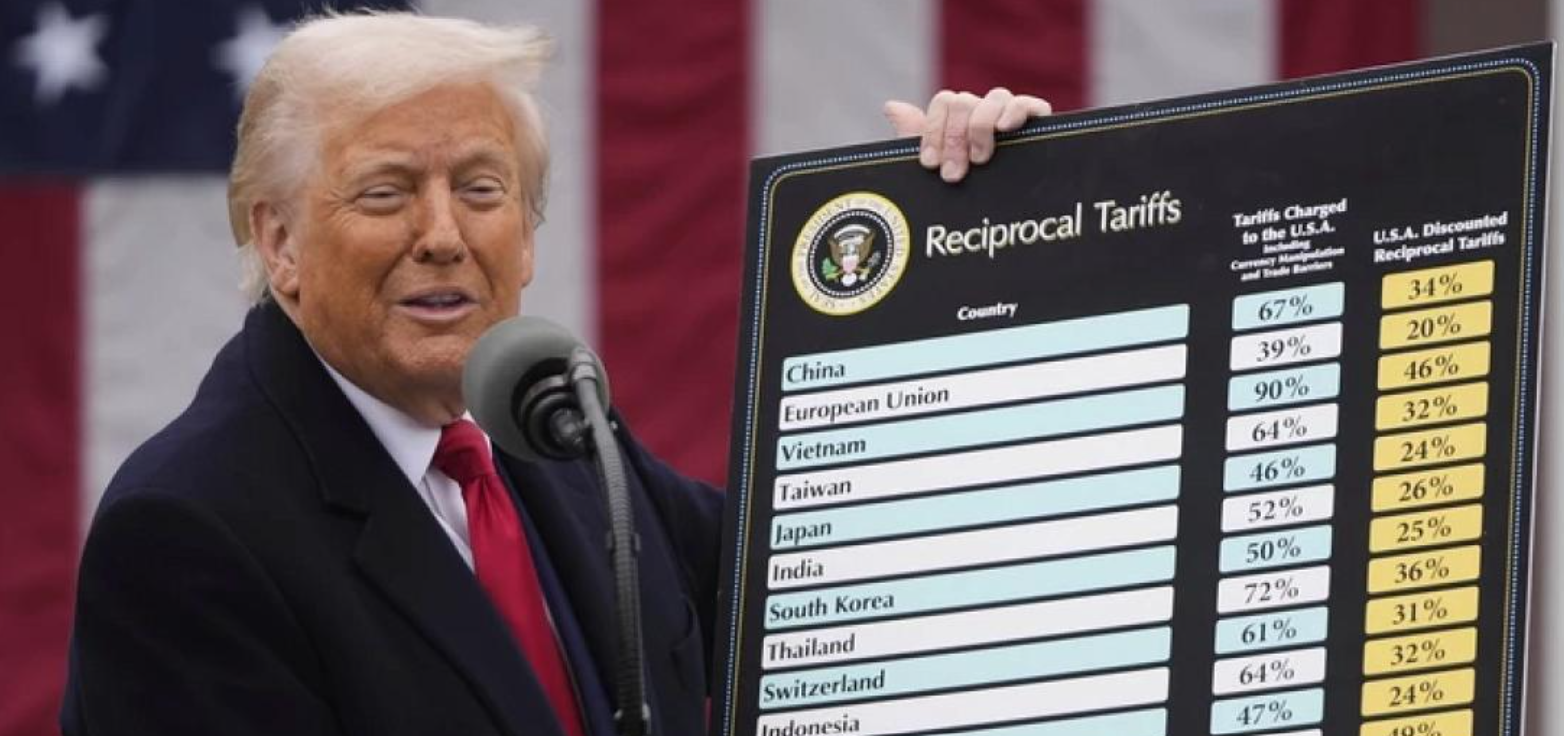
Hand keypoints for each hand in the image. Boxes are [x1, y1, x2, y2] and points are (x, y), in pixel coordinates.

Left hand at [884, 88, 1052, 182]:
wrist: (1005, 225)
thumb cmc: (965, 195)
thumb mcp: (936, 170)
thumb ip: (914, 138)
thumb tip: (891, 107)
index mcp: (960, 120)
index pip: (944, 102)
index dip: (934, 130)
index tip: (930, 164)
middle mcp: (984, 114)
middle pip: (965, 101)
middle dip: (954, 139)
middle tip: (953, 174)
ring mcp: (1011, 118)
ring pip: (995, 97)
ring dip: (981, 126)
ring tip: (980, 159)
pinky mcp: (1038, 128)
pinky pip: (1030, 104)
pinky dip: (1017, 110)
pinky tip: (1006, 127)